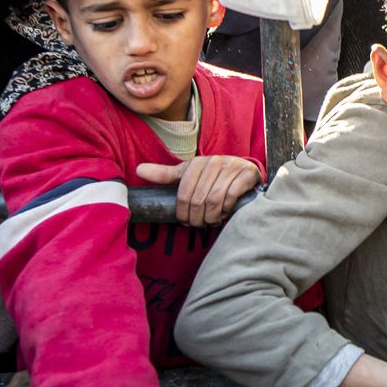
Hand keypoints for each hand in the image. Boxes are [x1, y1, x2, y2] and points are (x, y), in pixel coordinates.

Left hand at [136, 155, 260, 226]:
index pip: (183, 193)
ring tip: (211, 221)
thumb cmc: (211, 176)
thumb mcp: (188, 174)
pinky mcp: (247, 174)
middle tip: (199, 224)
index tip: (186, 221)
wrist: (243, 171)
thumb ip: (165, 174)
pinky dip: (226, 210)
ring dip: (212, 216)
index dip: (183, 212)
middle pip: (198, 199)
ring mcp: (232, 166)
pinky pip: (231, 197)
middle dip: (197, 218)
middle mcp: (214, 161)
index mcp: (197, 163)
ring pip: (215, 199)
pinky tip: (225, 214)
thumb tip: (139, 170)